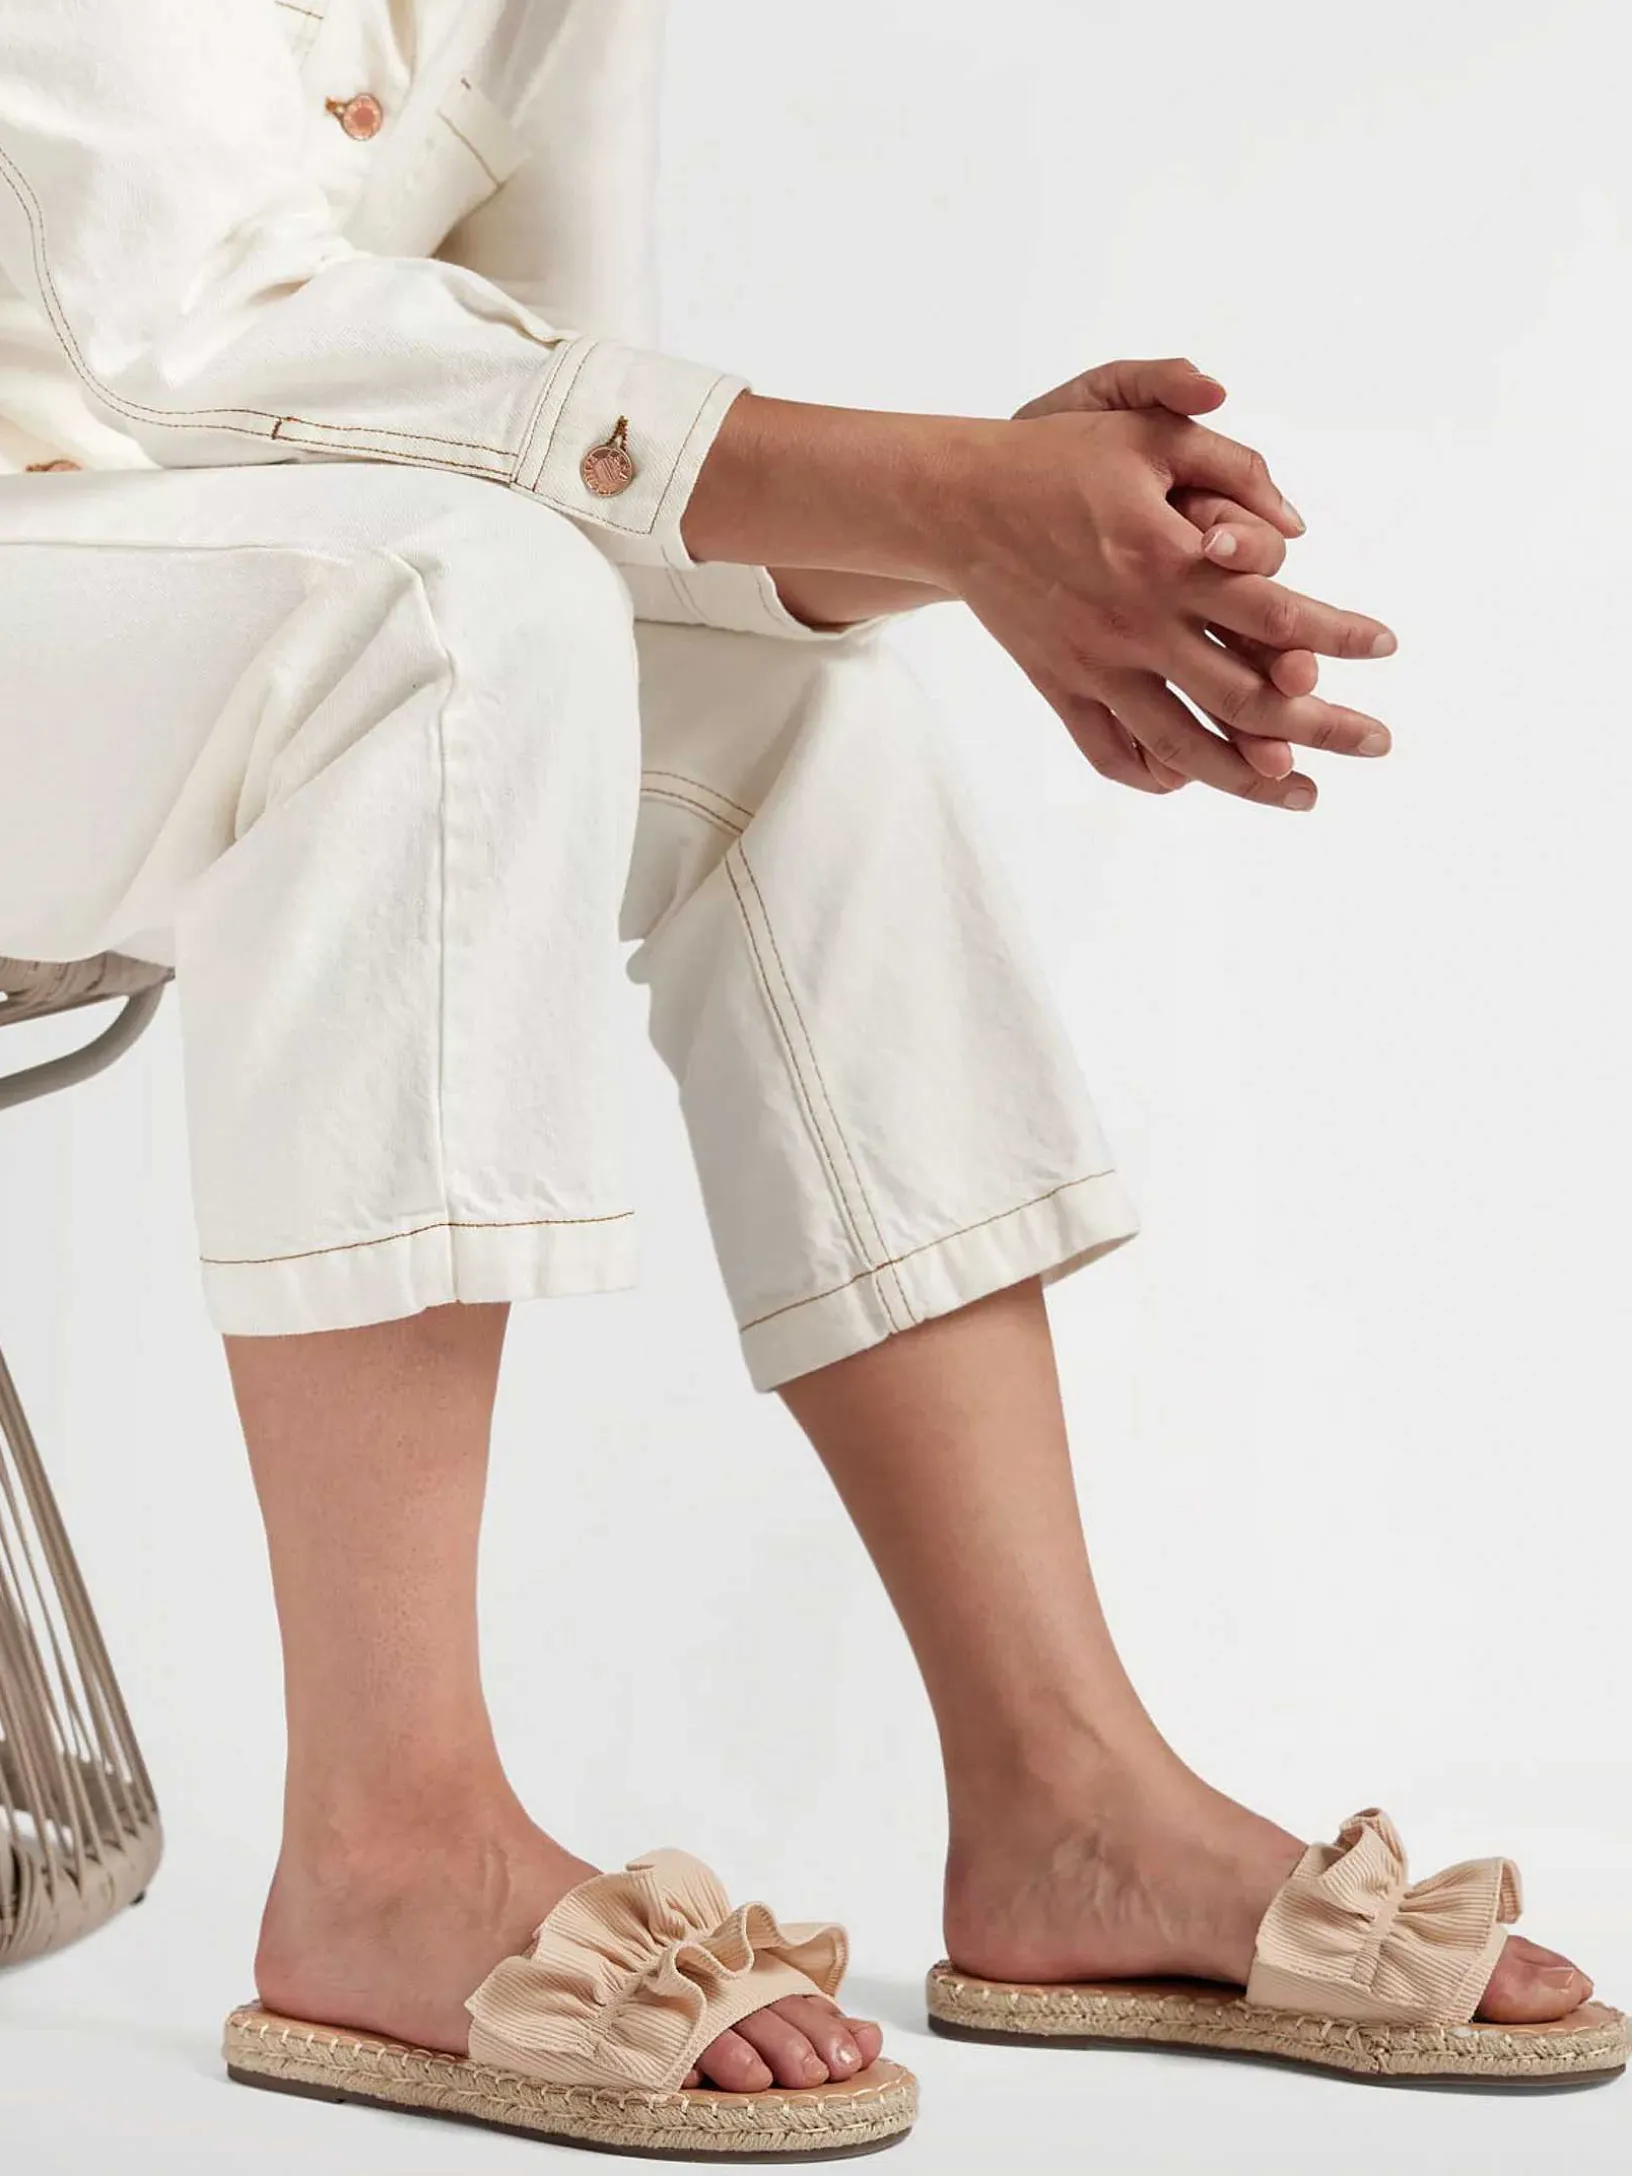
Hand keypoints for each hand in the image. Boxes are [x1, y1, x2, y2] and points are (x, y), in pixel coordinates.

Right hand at [921, 395, 1394, 807]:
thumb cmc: (1057, 456)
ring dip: (1250, 777)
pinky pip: (1110, 751)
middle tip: (1378, 743)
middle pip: (1247, 695)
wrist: (953, 502)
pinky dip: (1155, 776)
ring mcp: (1097, 666)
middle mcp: (1138, 624)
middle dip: (1323, 725)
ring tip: (1303, 794)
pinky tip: (1194, 783)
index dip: (1339, 631)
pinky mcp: (1061, 687)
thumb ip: (1231, 464)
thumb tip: (1296, 527)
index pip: (1276, 607)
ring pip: (1184, 745)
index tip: (1386, 647)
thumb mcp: (1145, 428)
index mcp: (1168, 556)